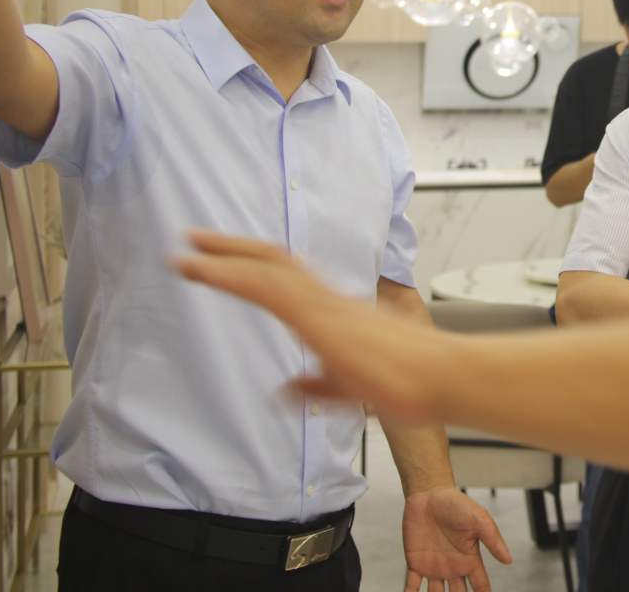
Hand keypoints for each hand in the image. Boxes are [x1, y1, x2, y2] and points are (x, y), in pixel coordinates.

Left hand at [177, 229, 448, 421]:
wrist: (443, 376)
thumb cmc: (412, 384)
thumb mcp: (351, 389)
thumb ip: (317, 387)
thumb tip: (287, 389)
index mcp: (337, 314)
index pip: (289, 278)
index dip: (253, 264)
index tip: (221, 258)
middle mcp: (329, 301)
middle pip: (274, 261)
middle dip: (233, 248)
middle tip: (195, 239)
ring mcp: (324, 305)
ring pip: (267, 268)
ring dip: (223, 258)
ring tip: (186, 253)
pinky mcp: (319, 316)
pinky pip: (266, 288)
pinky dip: (230, 275)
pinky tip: (203, 272)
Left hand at [402, 487, 512, 591]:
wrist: (428, 494)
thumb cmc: (456, 503)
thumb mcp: (479, 520)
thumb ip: (493, 540)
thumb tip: (509, 560)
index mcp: (470, 560)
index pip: (480, 585)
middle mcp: (453, 568)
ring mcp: (433, 568)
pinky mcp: (415, 563)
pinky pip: (412, 586)